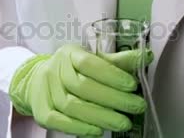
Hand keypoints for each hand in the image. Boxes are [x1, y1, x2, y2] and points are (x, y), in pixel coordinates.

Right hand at [8, 44, 153, 135]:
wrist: (38, 80)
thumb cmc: (72, 70)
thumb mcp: (93, 60)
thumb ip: (118, 61)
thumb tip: (145, 56)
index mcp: (69, 54)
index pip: (89, 63)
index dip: (112, 75)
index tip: (132, 85)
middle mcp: (55, 70)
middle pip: (83, 86)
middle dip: (113, 98)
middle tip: (135, 106)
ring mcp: (46, 90)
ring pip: (72, 105)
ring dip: (101, 116)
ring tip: (123, 122)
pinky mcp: (41, 110)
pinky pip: (59, 121)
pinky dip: (79, 127)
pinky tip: (98, 130)